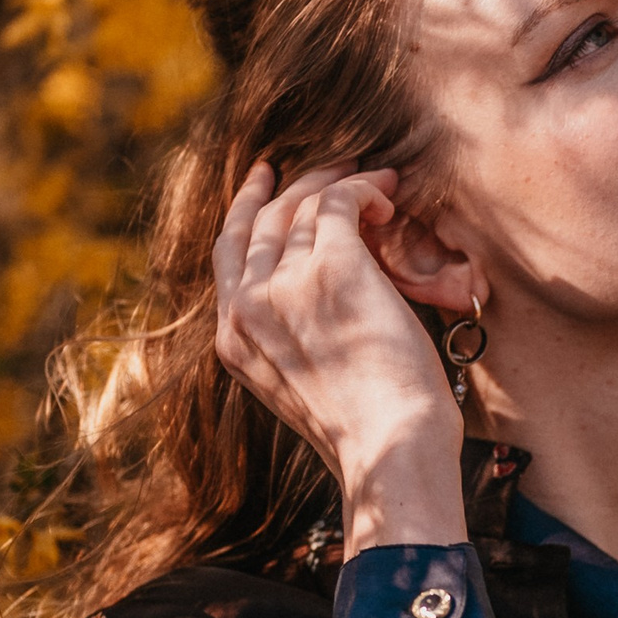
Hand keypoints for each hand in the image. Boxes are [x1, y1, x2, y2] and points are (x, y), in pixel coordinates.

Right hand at [211, 162, 467, 550]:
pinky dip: (363, 188)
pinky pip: (340, 202)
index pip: (228, 256)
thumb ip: (291, 346)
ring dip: (339, 183)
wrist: (389, 451)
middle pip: (259, 222)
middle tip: (329, 166)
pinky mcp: (331, 266)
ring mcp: (284, 285)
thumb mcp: (301, 392)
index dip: (245, 211)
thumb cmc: (367, 437)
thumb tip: (318, 312)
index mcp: (233, 342)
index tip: (264, 183)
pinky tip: (387, 195)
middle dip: (293, 186)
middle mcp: (247, 308)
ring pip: (302, 206)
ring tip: (375, 179)